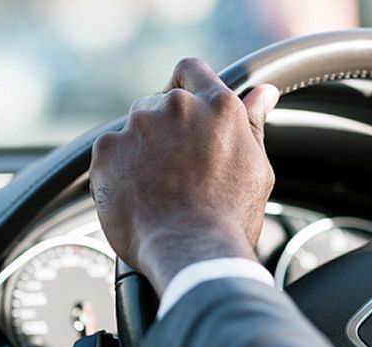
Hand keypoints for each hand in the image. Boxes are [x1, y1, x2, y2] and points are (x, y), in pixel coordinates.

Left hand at [90, 58, 279, 291]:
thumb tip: (263, 93)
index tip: (187, 109)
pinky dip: (120, 170)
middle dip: (167, 129)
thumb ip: (252, 123)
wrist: (191, 251)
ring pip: (136, 128)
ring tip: (160, 189)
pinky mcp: (107, 149)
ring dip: (143, 149)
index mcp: (218, 107)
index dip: (186, 86)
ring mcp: (138, 126)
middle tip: (180, 169)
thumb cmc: (230, 216)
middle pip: (161, 103)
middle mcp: (177, 107)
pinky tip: (139, 196)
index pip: (191, 70)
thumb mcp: (255, 167)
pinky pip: (111, 152)